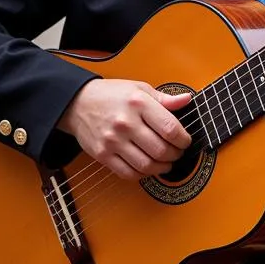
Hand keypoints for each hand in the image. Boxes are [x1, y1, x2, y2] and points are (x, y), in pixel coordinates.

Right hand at [57, 78, 192, 179]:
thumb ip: (165, 98)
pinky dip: (142, 175)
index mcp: (139, 104)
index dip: (183, 140)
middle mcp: (125, 123)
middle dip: (175, 155)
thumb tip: (187, 100)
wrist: (78, 103)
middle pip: (160, 150)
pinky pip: (127, 173)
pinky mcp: (102, 154)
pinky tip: (148, 168)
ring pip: (145, 165)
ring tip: (166, 163)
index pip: (170, 129)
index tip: (185, 141)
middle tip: (178, 153)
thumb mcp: (140, 88)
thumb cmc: (112, 95)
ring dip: (161, 168)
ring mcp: (112, 141)